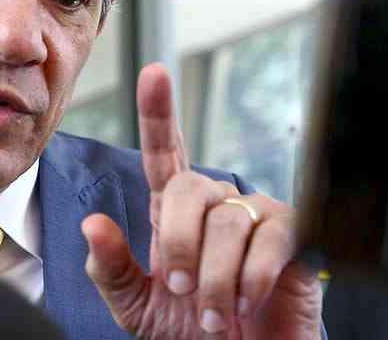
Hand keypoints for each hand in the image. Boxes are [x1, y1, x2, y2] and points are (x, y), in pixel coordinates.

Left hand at [81, 63, 321, 338]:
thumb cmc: (191, 333)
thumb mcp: (137, 306)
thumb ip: (111, 268)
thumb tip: (92, 223)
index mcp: (174, 213)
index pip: (164, 153)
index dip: (159, 112)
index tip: (153, 73)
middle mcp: (215, 206)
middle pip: (190, 189)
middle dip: (179, 243)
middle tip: (179, 290)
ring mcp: (256, 218)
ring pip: (229, 220)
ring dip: (213, 277)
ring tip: (212, 314)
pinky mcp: (295, 238)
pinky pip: (271, 239)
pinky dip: (251, 278)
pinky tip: (245, 301)